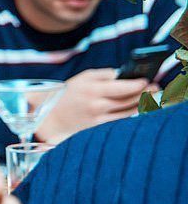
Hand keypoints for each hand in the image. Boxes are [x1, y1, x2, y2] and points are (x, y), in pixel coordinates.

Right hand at [34, 68, 148, 143]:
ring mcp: (98, 119)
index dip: (140, 84)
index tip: (148, 80)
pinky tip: (136, 109)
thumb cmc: (66, 93)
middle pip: (130, 100)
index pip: (125, 87)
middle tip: (155, 88)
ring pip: (128, 112)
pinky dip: (130, 115)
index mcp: (93, 89)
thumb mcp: (83, 77)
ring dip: (141, 104)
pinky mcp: (97, 129)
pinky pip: (120, 122)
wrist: (48, 115)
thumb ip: (104, 75)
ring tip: (149, 97)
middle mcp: (97, 105)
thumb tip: (124, 75)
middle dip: (145, 93)